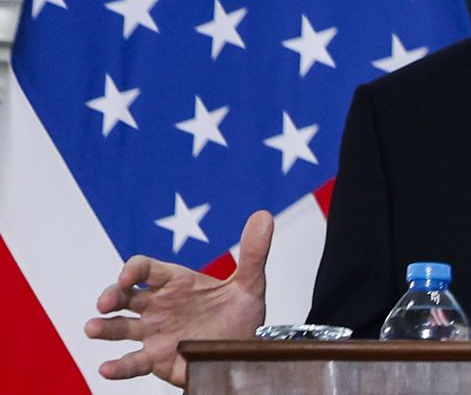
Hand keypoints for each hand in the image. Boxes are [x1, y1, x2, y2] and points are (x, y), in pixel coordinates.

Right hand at [84, 210, 273, 386]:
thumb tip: (263, 217)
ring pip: (121, 327)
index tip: (128, 276)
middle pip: (124, 295)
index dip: (132, 270)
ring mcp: (154, 332)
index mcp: (175, 283)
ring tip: (93, 328)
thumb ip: (253, 253)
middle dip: (111, 295)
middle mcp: (158, 306)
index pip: (145, 269)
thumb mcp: (249, 284)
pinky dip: (118, 366)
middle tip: (105, 303)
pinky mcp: (156, 358)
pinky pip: (133, 362)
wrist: (244, 351)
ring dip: (104, 327)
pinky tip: (107, 368)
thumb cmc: (240, 315)